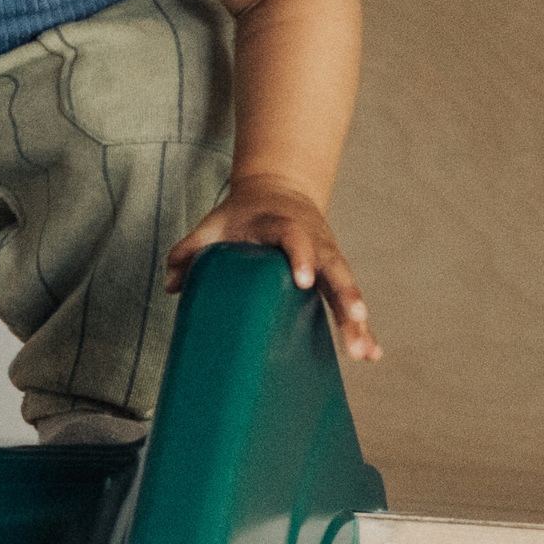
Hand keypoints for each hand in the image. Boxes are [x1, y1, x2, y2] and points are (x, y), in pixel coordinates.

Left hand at [167, 175, 379, 361]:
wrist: (279, 189)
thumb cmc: (243, 213)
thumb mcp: (214, 223)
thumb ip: (190, 249)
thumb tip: (170, 285)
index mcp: (283, 224)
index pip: (294, 238)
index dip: (299, 256)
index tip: (302, 280)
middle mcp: (313, 241)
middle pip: (333, 268)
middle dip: (345, 296)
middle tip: (354, 321)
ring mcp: (327, 258)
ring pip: (346, 288)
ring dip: (357, 319)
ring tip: (366, 352)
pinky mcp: (334, 274)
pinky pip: (349, 301)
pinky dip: (362, 326)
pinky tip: (372, 354)